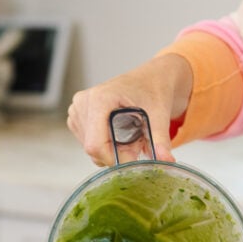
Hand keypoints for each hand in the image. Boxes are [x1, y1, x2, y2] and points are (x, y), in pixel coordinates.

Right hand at [67, 54, 191, 166]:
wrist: (150, 79)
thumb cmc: (153, 90)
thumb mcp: (160, 114)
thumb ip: (160, 139)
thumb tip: (166, 161)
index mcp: (100, 99)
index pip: (95, 144)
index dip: (113, 159)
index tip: (133, 162)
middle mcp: (83, 103)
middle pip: (93, 148)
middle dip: (117, 154)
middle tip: (138, 144)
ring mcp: (77, 110)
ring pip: (90, 148)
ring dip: (112, 150)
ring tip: (131, 134)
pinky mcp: (77, 117)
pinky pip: (88, 142)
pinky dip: (106, 145)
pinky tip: (119, 132)